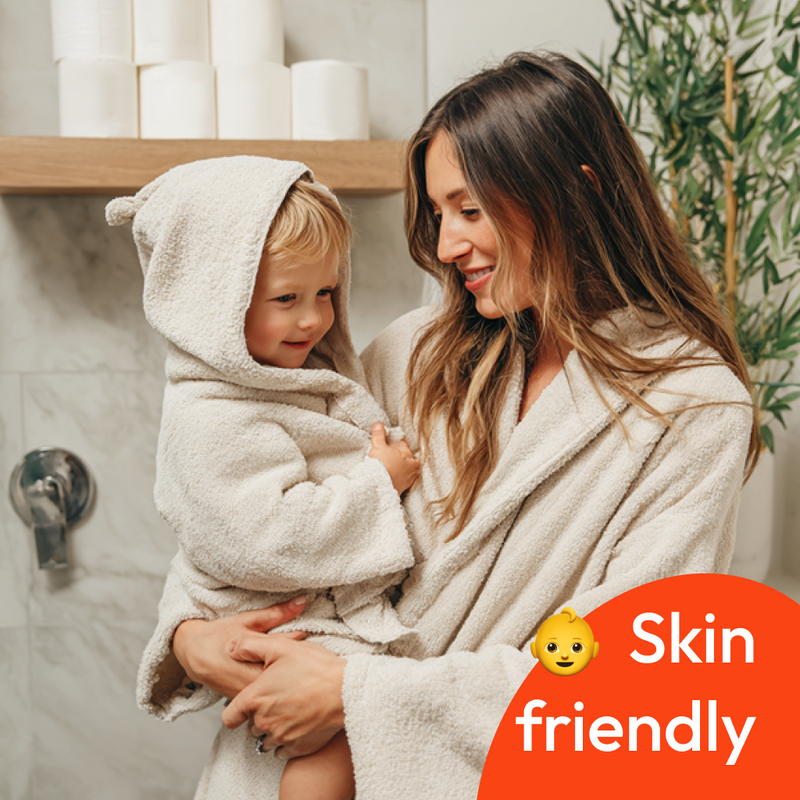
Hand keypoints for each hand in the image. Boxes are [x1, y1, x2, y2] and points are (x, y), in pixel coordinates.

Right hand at [172, 598, 307, 698]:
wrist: (192, 652)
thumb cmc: (219, 633)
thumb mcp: (248, 620)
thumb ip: (277, 614)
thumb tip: (302, 602)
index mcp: (254, 662)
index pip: (288, 661)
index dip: (304, 655)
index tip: (317, 648)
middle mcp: (250, 683)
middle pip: (283, 680)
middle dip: (298, 670)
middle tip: (315, 659)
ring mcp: (245, 695)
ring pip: (274, 691)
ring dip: (287, 681)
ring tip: (303, 671)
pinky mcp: (242, 700)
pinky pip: (263, 696)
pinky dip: (275, 688)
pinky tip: (286, 679)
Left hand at [222, 634, 345, 759]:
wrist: (346, 690)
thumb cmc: (315, 667)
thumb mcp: (280, 646)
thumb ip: (249, 646)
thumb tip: (229, 648)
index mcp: (255, 699)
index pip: (230, 716)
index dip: (236, 710)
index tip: (247, 704)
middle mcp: (264, 722)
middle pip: (251, 726)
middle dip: (260, 714)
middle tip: (279, 698)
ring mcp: (281, 737)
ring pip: (267, 739)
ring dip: (273, 728)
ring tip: (290, 710)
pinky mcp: (298, 747)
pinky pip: (283, 750)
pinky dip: (288, 740)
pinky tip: (299, 724)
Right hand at [368, 421, 420, 493]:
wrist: (377, 486)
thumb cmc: (380, 465)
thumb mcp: (378, 446)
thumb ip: (379, 435)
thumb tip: (378, 424)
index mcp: (408, 455)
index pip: (403, 445)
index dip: (395, 444)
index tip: (389, 445)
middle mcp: (412, 468)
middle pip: (408, 459)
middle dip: (400, 457)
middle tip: (390, 456)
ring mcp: (408, 479)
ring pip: (407, 471)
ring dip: (401, 468)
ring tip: (391, 467)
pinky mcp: (403, 488)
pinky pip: (403, 481)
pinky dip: (399, 479)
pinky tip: (392, 477)